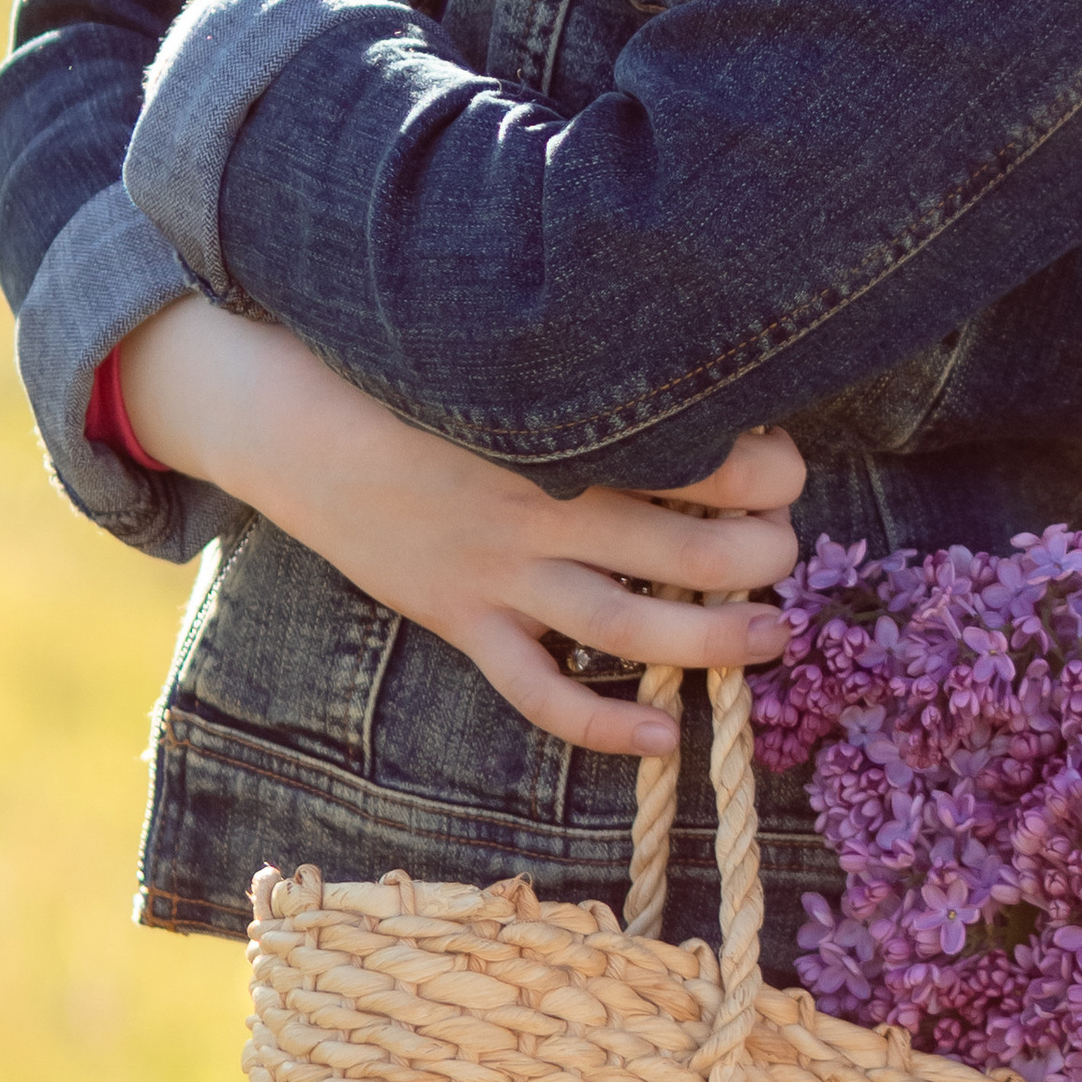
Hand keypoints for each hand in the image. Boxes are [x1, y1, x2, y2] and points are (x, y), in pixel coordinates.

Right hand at [116, 299, 798, 756]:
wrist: (287, 412)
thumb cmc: (408, 362)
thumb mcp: (499, 344)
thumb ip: (585, 358)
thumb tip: (689, 355)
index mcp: (561, 427)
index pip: (696, 453)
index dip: (762, 468)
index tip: (788, 464)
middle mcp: (542, 503)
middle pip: (683, 547)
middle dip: (758, 558)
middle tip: (793, 553)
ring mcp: (500, 569)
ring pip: (629, 627)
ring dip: (712, 641)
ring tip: (773, 636)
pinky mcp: (460, 614)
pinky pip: (540, 688)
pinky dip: (604, 724)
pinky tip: (664, 737)